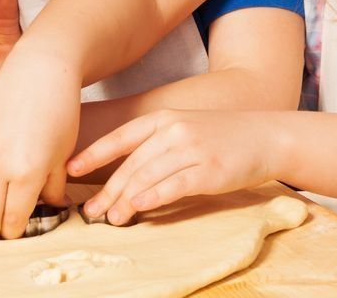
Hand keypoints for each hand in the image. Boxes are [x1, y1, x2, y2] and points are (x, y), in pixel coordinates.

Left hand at [67, 110, 277, 225]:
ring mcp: (191, 148)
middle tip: (91, 211)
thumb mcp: (185, 130)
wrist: (266, 136)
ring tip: (110, 218)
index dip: (93, 154)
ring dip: (124, 199)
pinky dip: (152, 197)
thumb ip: (156, 147)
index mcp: (164, 118)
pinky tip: (138, 207)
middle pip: (131, 163)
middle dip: (107, 189)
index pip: (120, 137)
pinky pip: (173, 184)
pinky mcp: (208, 169)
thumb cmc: (223, 137)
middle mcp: (174, 129)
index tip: (70, 169)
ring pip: (147, 175)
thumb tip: (125, 178)